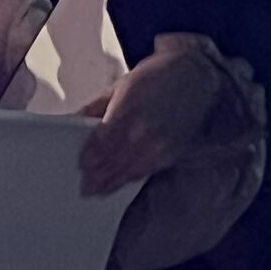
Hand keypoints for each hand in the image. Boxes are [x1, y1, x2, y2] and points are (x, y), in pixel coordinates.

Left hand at [78, 47, 221, 195]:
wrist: (195, 76)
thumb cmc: (155, 77)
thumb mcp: (121, 84)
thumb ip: (97, 105)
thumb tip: (76, 120)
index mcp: (127, 109)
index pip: (102, 141)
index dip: (90, 157)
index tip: (81, 166)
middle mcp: (143, 130)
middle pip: (114, 160)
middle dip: (98, 176)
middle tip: (84, 189)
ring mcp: (160, 143)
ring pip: (131, 169)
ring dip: (113, 183)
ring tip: (98, 192)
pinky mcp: (174, 151)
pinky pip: (149, 169)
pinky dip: (133, 178)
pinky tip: (122, 183)